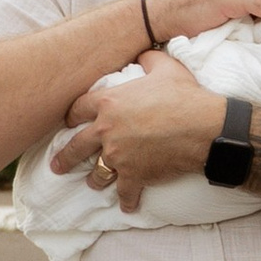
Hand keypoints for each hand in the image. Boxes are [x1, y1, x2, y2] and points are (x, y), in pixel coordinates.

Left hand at [51, 57, 221, 210]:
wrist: (203, 128)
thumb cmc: (185, 96)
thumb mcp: (165, 67)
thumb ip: (148, 59)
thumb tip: (143, 54)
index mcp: (109, 102)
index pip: (78, 109)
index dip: (71, 117)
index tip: (68, 124)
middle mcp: (107, 130)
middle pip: (77, 146)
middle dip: (65, 157)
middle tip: (57, 166)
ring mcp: (118, 156)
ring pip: (97, 172)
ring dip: (94, 180)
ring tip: (91, 184)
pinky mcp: (134, 176)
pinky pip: (125, 192)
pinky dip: (126, 200)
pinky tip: (127, 206)